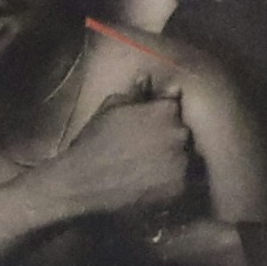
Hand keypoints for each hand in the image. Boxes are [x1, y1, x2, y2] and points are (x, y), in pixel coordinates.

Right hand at [24, 74, 202, 231]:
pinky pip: (181, 183)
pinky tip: (149, 185)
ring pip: (185, 159)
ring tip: (147, 171)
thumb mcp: (109, 110)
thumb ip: (134, 94)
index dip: (161, 116)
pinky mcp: (179, 187)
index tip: (149, 126)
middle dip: (169, 139)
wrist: (81, 182)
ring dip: (172, 162)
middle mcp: (180, 132)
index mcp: (166, 109)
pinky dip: (169, 184)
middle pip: (183, 133)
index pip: (175, 107)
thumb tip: (147, 79)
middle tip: (146, 151)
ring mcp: (181, 161)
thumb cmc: (92, 143)